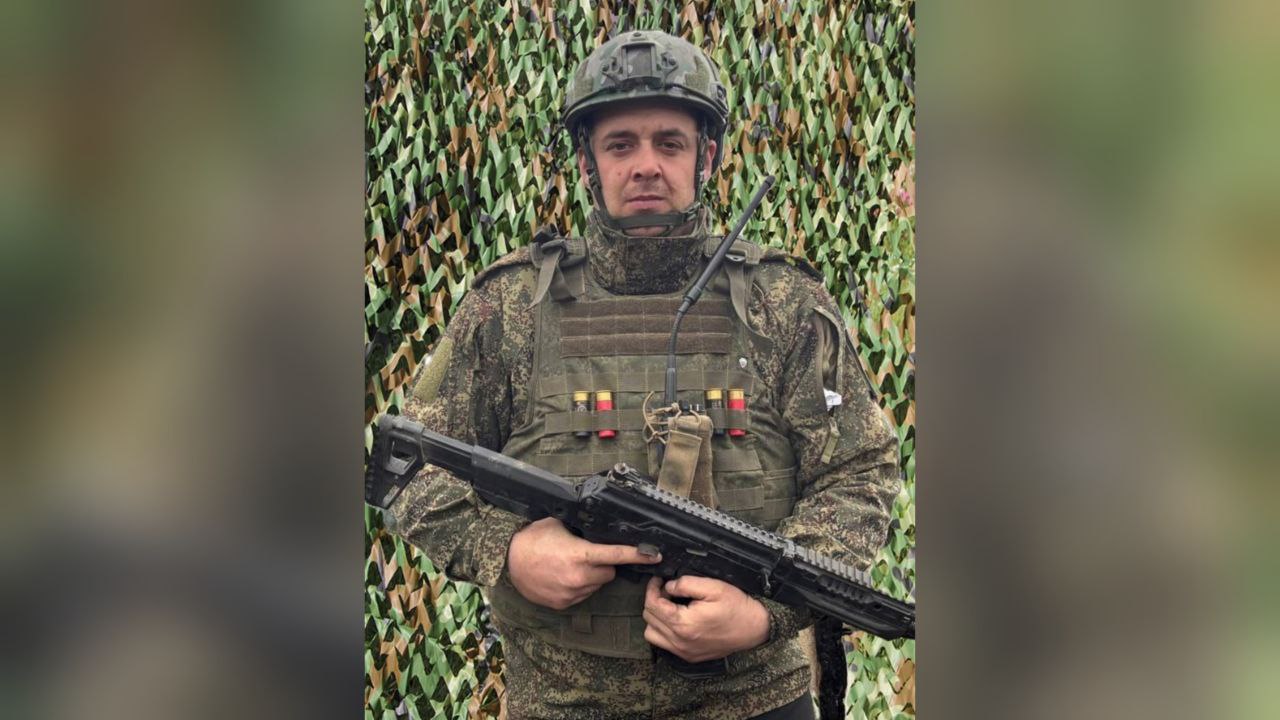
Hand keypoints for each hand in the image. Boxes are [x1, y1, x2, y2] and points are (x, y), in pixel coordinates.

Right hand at [506, 517, 661, 609]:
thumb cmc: (532, 539)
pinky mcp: (564, 604)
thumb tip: (602, 524)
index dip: (639, 554)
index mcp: (581, 554)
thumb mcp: (559, 524)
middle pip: (610, 572)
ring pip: (597, 585)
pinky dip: (579, 587)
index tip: (656, 555)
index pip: (617, 554)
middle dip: (605, 563)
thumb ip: (583, 527)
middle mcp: (579, 577)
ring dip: (592, 576)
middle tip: (587, 554)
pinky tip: (563, 577)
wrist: (507, 561)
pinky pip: (583, 595)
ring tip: (571, 565)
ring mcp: (572, 593)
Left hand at [642, 575, 769, 662]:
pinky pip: (664, 644)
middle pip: (649, 618)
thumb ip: (686, 584)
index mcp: (684, 624)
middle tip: (667, 591)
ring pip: (652, 634)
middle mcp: (680, 642)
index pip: (652, 605)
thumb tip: (668, 586)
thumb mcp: (713, 587)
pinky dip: (664, 632)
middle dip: (654, 601)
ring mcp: (684, 651)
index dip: (652, 589)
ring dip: (656, 618)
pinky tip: (678, 620)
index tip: (659, 580)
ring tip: (671, 606)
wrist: (755, 629)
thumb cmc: (736, 607)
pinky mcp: (689, 656)